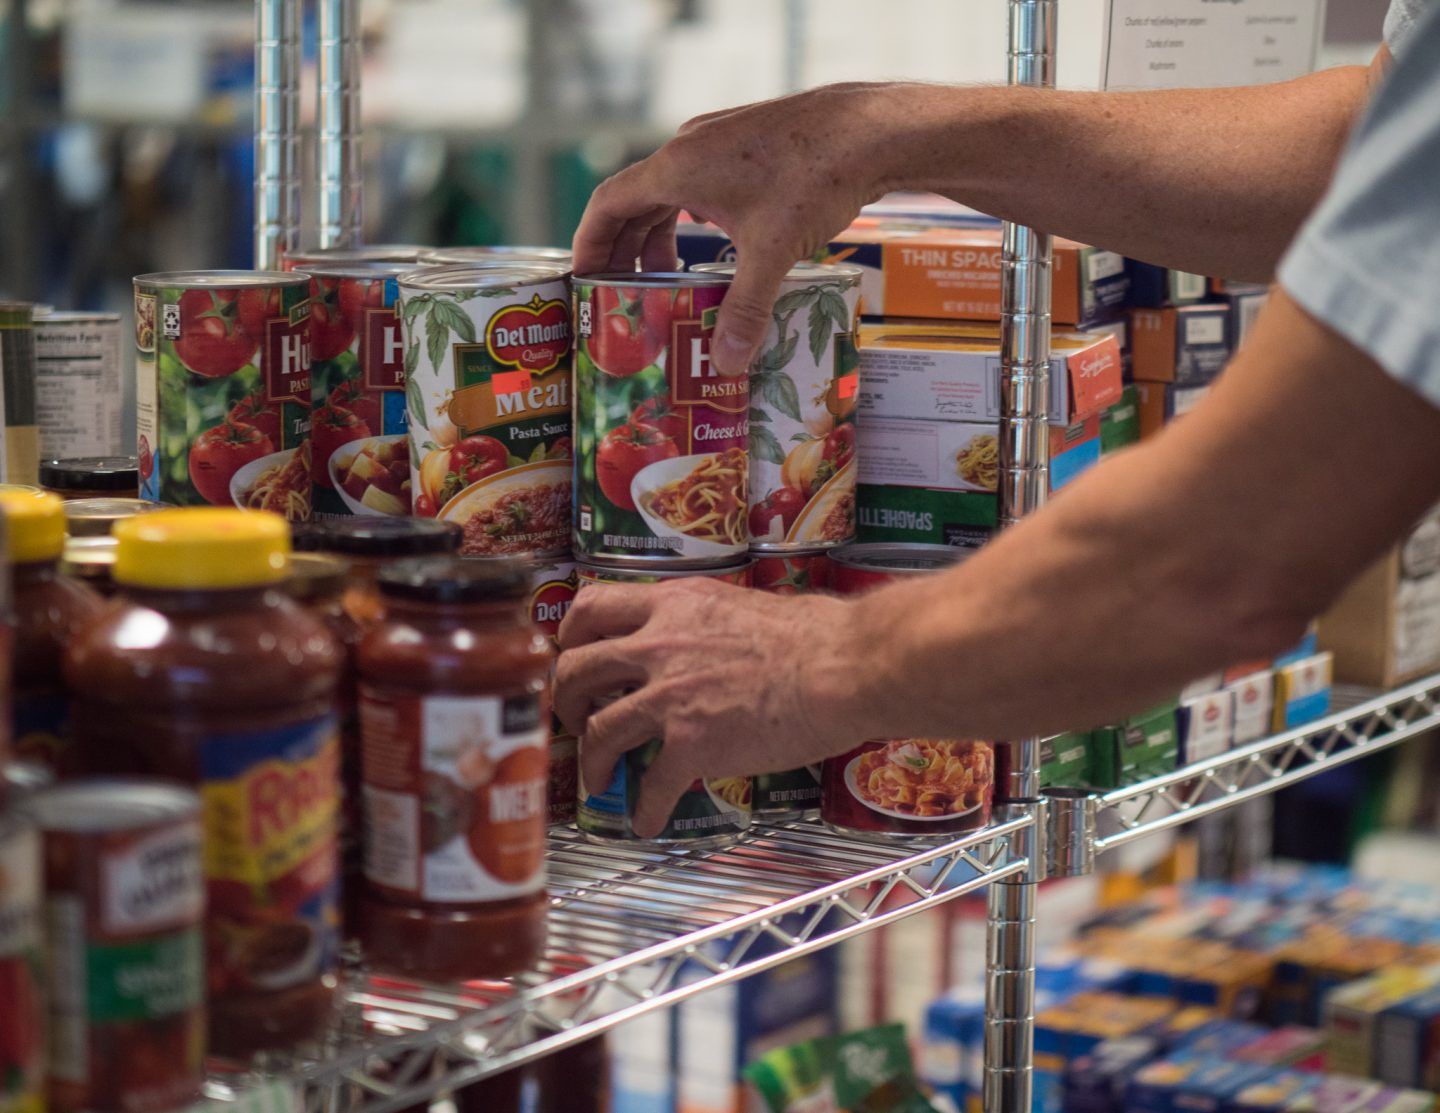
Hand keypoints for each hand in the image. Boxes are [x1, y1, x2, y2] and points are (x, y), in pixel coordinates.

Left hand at [555, 578, 874, 835]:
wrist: (844, 667)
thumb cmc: (815, 634)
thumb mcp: (741, 604)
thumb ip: (704, 620)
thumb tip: (703, 636)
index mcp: (673, 606)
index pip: (591, 607)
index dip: (571, 636)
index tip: (572, 652)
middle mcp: (659, 646)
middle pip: (576, 670)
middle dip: (563, 700)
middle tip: (573, 716)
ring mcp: (670, 697)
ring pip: (598, 730)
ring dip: (592, 760)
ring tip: (600, 777)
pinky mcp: (691, 744)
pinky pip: (651, 785)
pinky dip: (645, 810)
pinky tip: (648, 821)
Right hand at [572, 83, 902, 373]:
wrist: (868, 128)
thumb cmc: (814, 177)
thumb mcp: (773, 251)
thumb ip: (745, 309)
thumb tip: (727, 364)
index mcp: (677, 167)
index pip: (608, 204)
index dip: (590, 243)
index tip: (583, 278)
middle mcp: (689, 147)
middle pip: (636, 202)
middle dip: (626, 251)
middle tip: (623, 294)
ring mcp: (717, 139)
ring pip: (670, 191)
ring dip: (661, 235)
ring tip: (669, 279)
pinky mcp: (745, 141)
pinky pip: (700, 181)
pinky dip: (693, 216)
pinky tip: (715, 243)